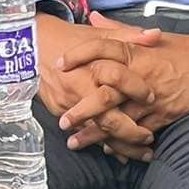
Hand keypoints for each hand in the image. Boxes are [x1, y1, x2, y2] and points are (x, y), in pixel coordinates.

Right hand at [34, 14, 161, 155]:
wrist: (32, 46)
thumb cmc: (70, 39)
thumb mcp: (100, 34)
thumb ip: (129, 36)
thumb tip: (156, 35)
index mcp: (93, 65)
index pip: (118, 79)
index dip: (137, 90)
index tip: (152, 98)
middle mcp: (81, 88)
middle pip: (108, 117)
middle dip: (131, 133)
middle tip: (150, 139)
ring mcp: (70, 104)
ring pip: (97, 132)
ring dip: (121, 146)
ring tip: (142, 153)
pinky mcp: (60, 112)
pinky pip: (83, 132)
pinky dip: (102, 143)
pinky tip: (119, 153)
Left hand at [55, 28, 188, 134]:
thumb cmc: (181, 49)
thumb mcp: (152, 35)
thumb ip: (119, 30)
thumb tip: (93, 18)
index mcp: (138, 51)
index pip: (102, 48)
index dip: (79, 55)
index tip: (59, 65)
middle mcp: (142, 75)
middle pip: (105, 92)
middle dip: (81, 109)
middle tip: (62, 119)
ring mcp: (153, 98)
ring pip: (119, 119)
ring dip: (95, 133)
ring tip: (75, 141)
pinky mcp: (164, 116)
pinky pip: (138, 133)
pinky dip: (121, 142)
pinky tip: (106, 148)